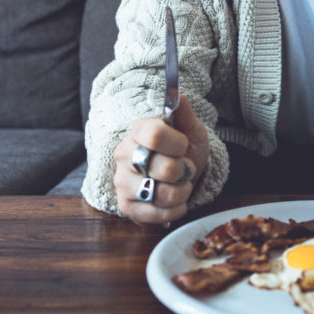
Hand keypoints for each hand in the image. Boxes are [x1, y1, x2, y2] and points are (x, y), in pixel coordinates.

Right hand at [112, 94, 209, 225]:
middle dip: (185, 170)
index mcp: (138, 130)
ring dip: (182, 192)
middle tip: (185, 168)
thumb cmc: (184, 150)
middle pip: (164, 167)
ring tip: (181, 185)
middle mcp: (124, 155)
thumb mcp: (191, 130)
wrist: (179, 175)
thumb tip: (179, 98)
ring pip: (161, 193)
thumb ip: (185, 115)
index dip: (177, 143)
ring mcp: (122, 182)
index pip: (154, 134)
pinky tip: (176, 202)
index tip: (183, 145)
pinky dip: (175, 210)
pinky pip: (156, 215)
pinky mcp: (125, 206)